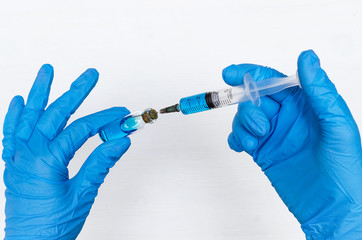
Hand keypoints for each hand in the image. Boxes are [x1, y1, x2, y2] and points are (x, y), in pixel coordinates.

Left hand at [2, 65, 130, 238]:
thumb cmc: (53, 226)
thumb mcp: (82, 194)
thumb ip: (100, 164)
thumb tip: (120, 141)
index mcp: (47, 161)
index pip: (80, 130)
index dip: (103, 119)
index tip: (120, 114)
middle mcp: (29, 154)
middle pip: (55, 115)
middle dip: (74, 92)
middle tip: (89, 75)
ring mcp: (19, 157)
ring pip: (29, 117)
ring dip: (39, 92)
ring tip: (47, 71)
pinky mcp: (15, 164)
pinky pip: (11, 134)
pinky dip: (15, 115)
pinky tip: (20, 100)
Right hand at [223, 50, 361, 238]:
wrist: (332, 207)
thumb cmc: (344, 168)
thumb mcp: (336, 124)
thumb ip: (320, 90)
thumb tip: (307, 57)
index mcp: (305, 105)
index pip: (273, 81)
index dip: (251, 74)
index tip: (231, 73)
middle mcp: (287, 116)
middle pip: (255, 99)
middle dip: (249, 108)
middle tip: (261, 126)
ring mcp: (273, 134)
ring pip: (245, 117)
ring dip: (243, 126)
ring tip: (257, 141)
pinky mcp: (263, 151)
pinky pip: (241, 137)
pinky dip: (236, 138)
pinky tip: (245, 146)